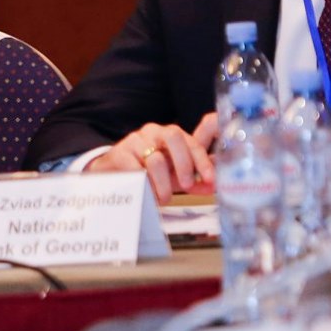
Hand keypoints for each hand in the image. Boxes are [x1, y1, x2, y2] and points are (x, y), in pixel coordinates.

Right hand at [90, 112, 218, 204]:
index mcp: (172, 135)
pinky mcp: (119, 153)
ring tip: (163, 198)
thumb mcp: (176, 174)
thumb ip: (197, 177)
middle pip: (174, 136)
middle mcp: (154, 132)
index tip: (210, 178)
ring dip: (163, 184)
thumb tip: (215, 185)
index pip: (192, 140)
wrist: (115, 177)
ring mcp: (135, 140)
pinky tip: (146, 194)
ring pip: (156, 159)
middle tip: (186, 186)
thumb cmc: (150, 173)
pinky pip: (136, 170)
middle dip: (184, 164)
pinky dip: (145, 186)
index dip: (203, 159)